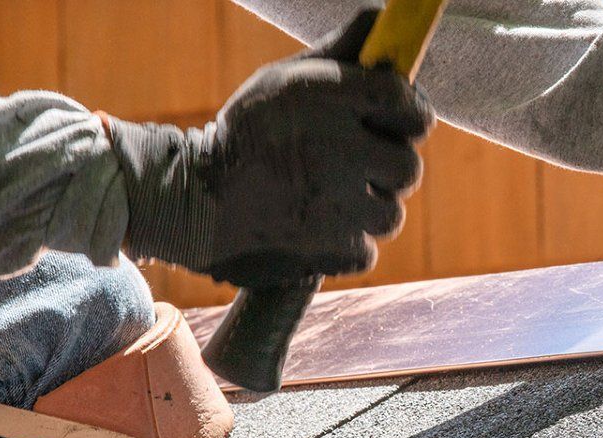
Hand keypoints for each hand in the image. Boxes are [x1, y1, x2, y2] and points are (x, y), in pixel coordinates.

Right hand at [105, 9, 431, 287]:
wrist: (193, 200)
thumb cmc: (247, 132)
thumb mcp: (284, 81)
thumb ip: (339, 53)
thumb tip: (383, 18)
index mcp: (328, 97)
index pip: (406, 103)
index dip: (409, 115)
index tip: (396, 122)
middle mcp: (338, 148)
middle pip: (408, 167)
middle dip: (388, 170)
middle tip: (356, 167)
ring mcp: (336, 202)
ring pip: (390, 214)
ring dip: (366, 211)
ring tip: (327, 198)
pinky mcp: (329, 246)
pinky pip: (365, 250)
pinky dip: (344, 245)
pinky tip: (315, 227)